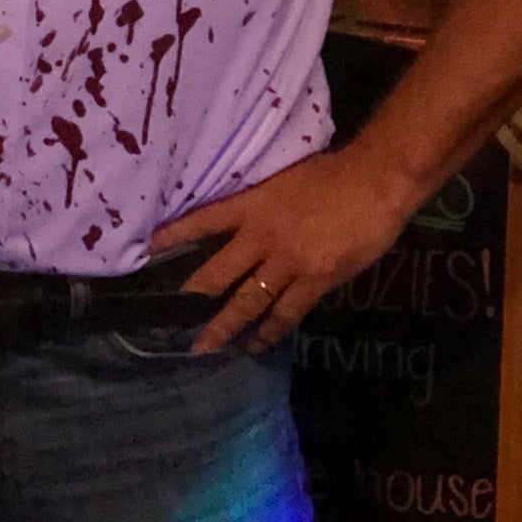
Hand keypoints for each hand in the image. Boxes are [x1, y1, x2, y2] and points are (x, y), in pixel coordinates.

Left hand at [149, 147, 418, 354]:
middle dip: (194, 300)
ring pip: (247, 302)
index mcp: (252, 206)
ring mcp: (287, 262)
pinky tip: (256, 346)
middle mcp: (261, 236)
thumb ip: (262, 203)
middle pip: (217, 273)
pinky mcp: (314, 281)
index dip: (173, 236)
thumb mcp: (284, 178)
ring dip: (225, 327)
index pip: (202, 221)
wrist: (374, 182)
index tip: (147, 250)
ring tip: (206, 347)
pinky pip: (285, 313)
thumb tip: (245, 221)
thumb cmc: (333, 173)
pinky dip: (269, 332)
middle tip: (170, 321)